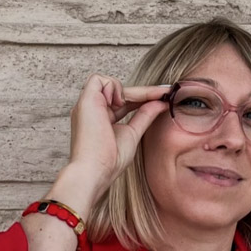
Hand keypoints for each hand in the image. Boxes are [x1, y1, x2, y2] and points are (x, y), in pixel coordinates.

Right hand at [66, 74, 170, 195]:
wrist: (96, 170)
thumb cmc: (110, 160)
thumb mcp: (133, 133)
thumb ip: (145, 116)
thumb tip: (160, 102)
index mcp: (102, 118)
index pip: (126, 102)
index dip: (144, 98)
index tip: (164, 95)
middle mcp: (93, 110)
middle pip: (122, 92)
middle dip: (145, 91)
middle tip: (166, 91)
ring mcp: (88, 104)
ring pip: (109, 82)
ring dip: (125, 92)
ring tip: (127, 108)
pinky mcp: (85, 100)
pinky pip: (98, 79)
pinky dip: (111, 87)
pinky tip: (117, 104)